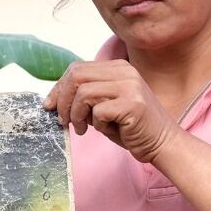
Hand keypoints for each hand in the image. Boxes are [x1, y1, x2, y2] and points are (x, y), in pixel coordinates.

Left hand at [44, 60, 177, 163]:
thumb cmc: (130, 127)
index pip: (76, 69)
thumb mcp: (104, 106)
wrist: (161, 142)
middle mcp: (124, 72)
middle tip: (63, 120)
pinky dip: (97, 125)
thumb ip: (85, 97)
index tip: (49, 106)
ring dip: (76, 115)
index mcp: (117, 68)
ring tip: (82, 129)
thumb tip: (53, 99)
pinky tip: (107, 130)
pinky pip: (99, 112)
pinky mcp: (132, 104)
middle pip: (76, 76)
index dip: (58, 87)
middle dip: (62, 100)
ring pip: (83, 93)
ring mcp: (130, 86)